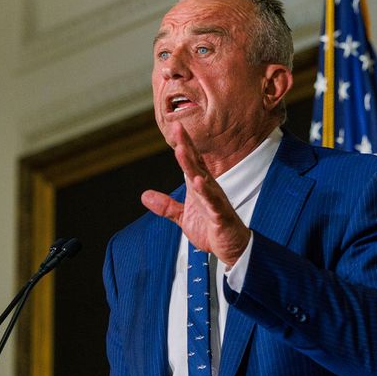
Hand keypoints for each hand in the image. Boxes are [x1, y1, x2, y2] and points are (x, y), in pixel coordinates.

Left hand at [141, 124, 250, 265]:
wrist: (232, 248)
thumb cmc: (212, 229)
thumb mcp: (183, 217)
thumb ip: (165, 206)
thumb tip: (145, 196)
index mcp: (199, 187)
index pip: (190, 162)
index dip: (183, 145)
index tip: (174, 127)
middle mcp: (208, 189)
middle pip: (196, 164)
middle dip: (186, 146)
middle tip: (177, 128)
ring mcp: (215, 201)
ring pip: (203, 179)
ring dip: (192, 165)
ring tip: (181, 151)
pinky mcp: (220, 215)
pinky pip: (213, 202)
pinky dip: (206, 192)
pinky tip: (199, 182)